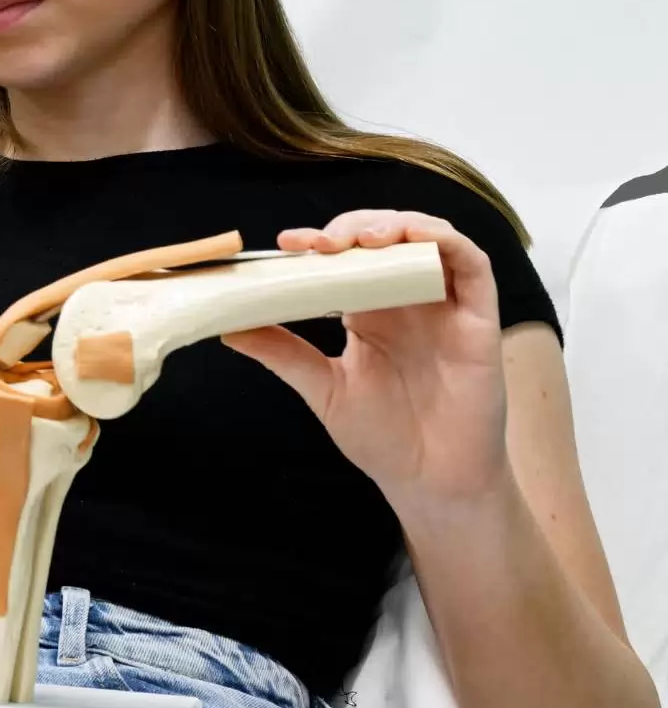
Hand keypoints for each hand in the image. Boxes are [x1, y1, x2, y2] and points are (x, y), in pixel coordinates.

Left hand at [222, 210, 511, 519]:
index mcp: (370, 312)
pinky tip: (412, 241)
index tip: (286, 245)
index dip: (319, 242)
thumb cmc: (383, 437)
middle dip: (351, 228)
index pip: (346, 259)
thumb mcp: (323, 388)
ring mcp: (445, 306)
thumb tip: (228, 327)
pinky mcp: (480, 318)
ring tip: (360, 239)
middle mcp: (408, 301)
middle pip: (385, 238)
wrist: (431, 481)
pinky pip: (472, 263)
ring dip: (395, 225)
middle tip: (319, 244)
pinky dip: (443, 241)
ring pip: (429, 238)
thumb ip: (283, 353)